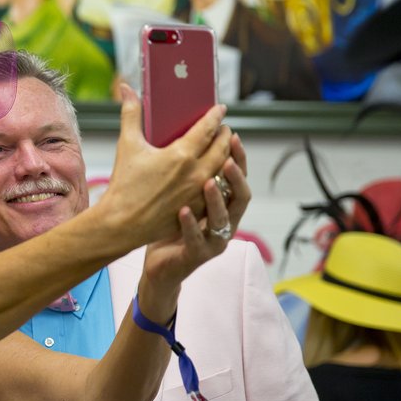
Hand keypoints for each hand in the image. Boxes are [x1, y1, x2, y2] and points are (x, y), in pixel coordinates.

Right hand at [95, 83, 231, 251]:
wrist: (121, 224)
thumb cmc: (124, 184)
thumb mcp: (127, 145)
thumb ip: (131, 113)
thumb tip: (126, 87)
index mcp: (181, 155)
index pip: (208, 128)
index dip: (216, 116)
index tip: (220, 109)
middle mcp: (196, 173)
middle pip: (222, 148)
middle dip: (226, 135)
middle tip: (224, 128)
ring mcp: (200, 193)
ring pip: (225, 170)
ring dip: (228, 157)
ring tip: (224, 149)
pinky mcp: (199, 209)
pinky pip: (219, 190)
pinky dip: (221, 178)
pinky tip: (218, 173)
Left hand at [140, 133, 251, 294]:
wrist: (160, 266)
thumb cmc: (171, 226)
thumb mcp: (184, 196)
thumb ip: (189, 174)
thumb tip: (182, 135)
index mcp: (224, 205)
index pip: (238, 179)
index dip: (239, 158)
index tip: (232, 135)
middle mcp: (226, 223)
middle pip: (240, 198)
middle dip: (236, 177)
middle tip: (226, 159)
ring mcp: (214, 241)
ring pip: (222, 220)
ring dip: (216, 200)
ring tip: (207, 181)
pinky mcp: (197, 256)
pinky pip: (197, 240)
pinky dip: (190, 225)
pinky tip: (183, 210)